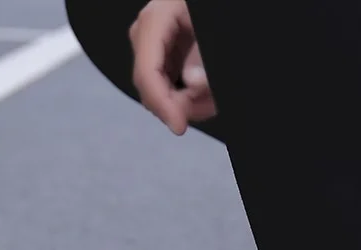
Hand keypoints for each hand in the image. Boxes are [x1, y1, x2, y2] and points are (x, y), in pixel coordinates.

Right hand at [129, 0, 216, 135]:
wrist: (214, 11)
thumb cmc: (213, 15)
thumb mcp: (211, 32)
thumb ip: (202, 59)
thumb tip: (192, 82)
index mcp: (155, 20)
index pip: (146, 71)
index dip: (161, 104)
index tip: (179, 127)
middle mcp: (147, 33)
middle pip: (150, 86)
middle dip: (179, 105)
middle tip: (209, 105)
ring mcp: (153, 46)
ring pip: (159, 92)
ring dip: (188, 104)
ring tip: (213, 98)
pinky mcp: (163, 57)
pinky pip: (169, 88)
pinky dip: (190, 99)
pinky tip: (207, 94)